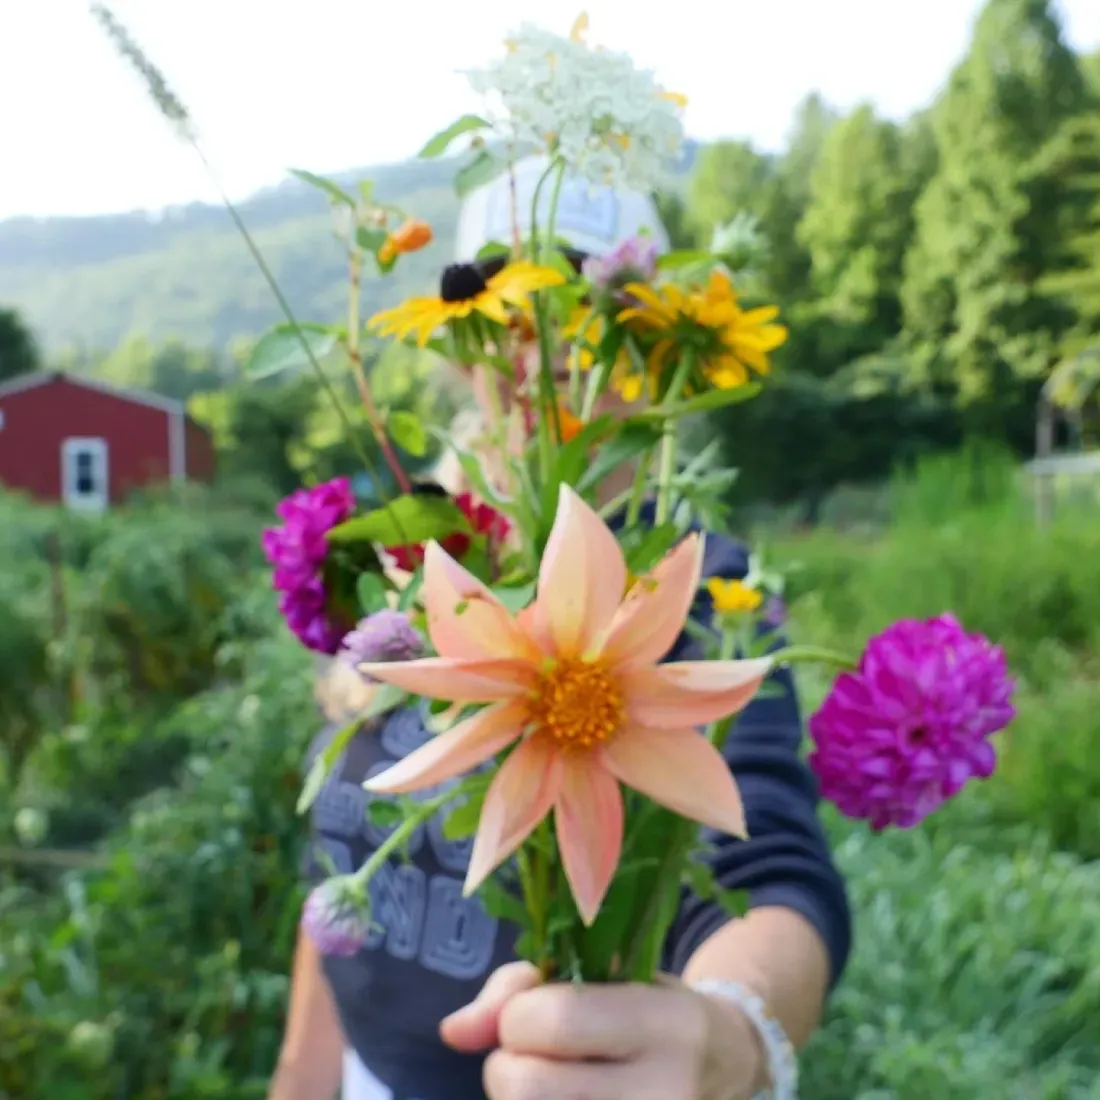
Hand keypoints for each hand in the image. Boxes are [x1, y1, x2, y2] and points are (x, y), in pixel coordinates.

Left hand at [440, 962, 766, 1099]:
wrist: (727, 1068)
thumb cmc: (648, 1008)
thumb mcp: (602, 972)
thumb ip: (519, 987)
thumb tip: (453, 1031)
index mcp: (666, 1022)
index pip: (553, 1021)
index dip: (519, 1016)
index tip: (536, 1013)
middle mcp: (669, 1093)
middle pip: (525, 1090)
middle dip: (508, 1068)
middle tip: (533, 1058)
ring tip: (550, 1085)